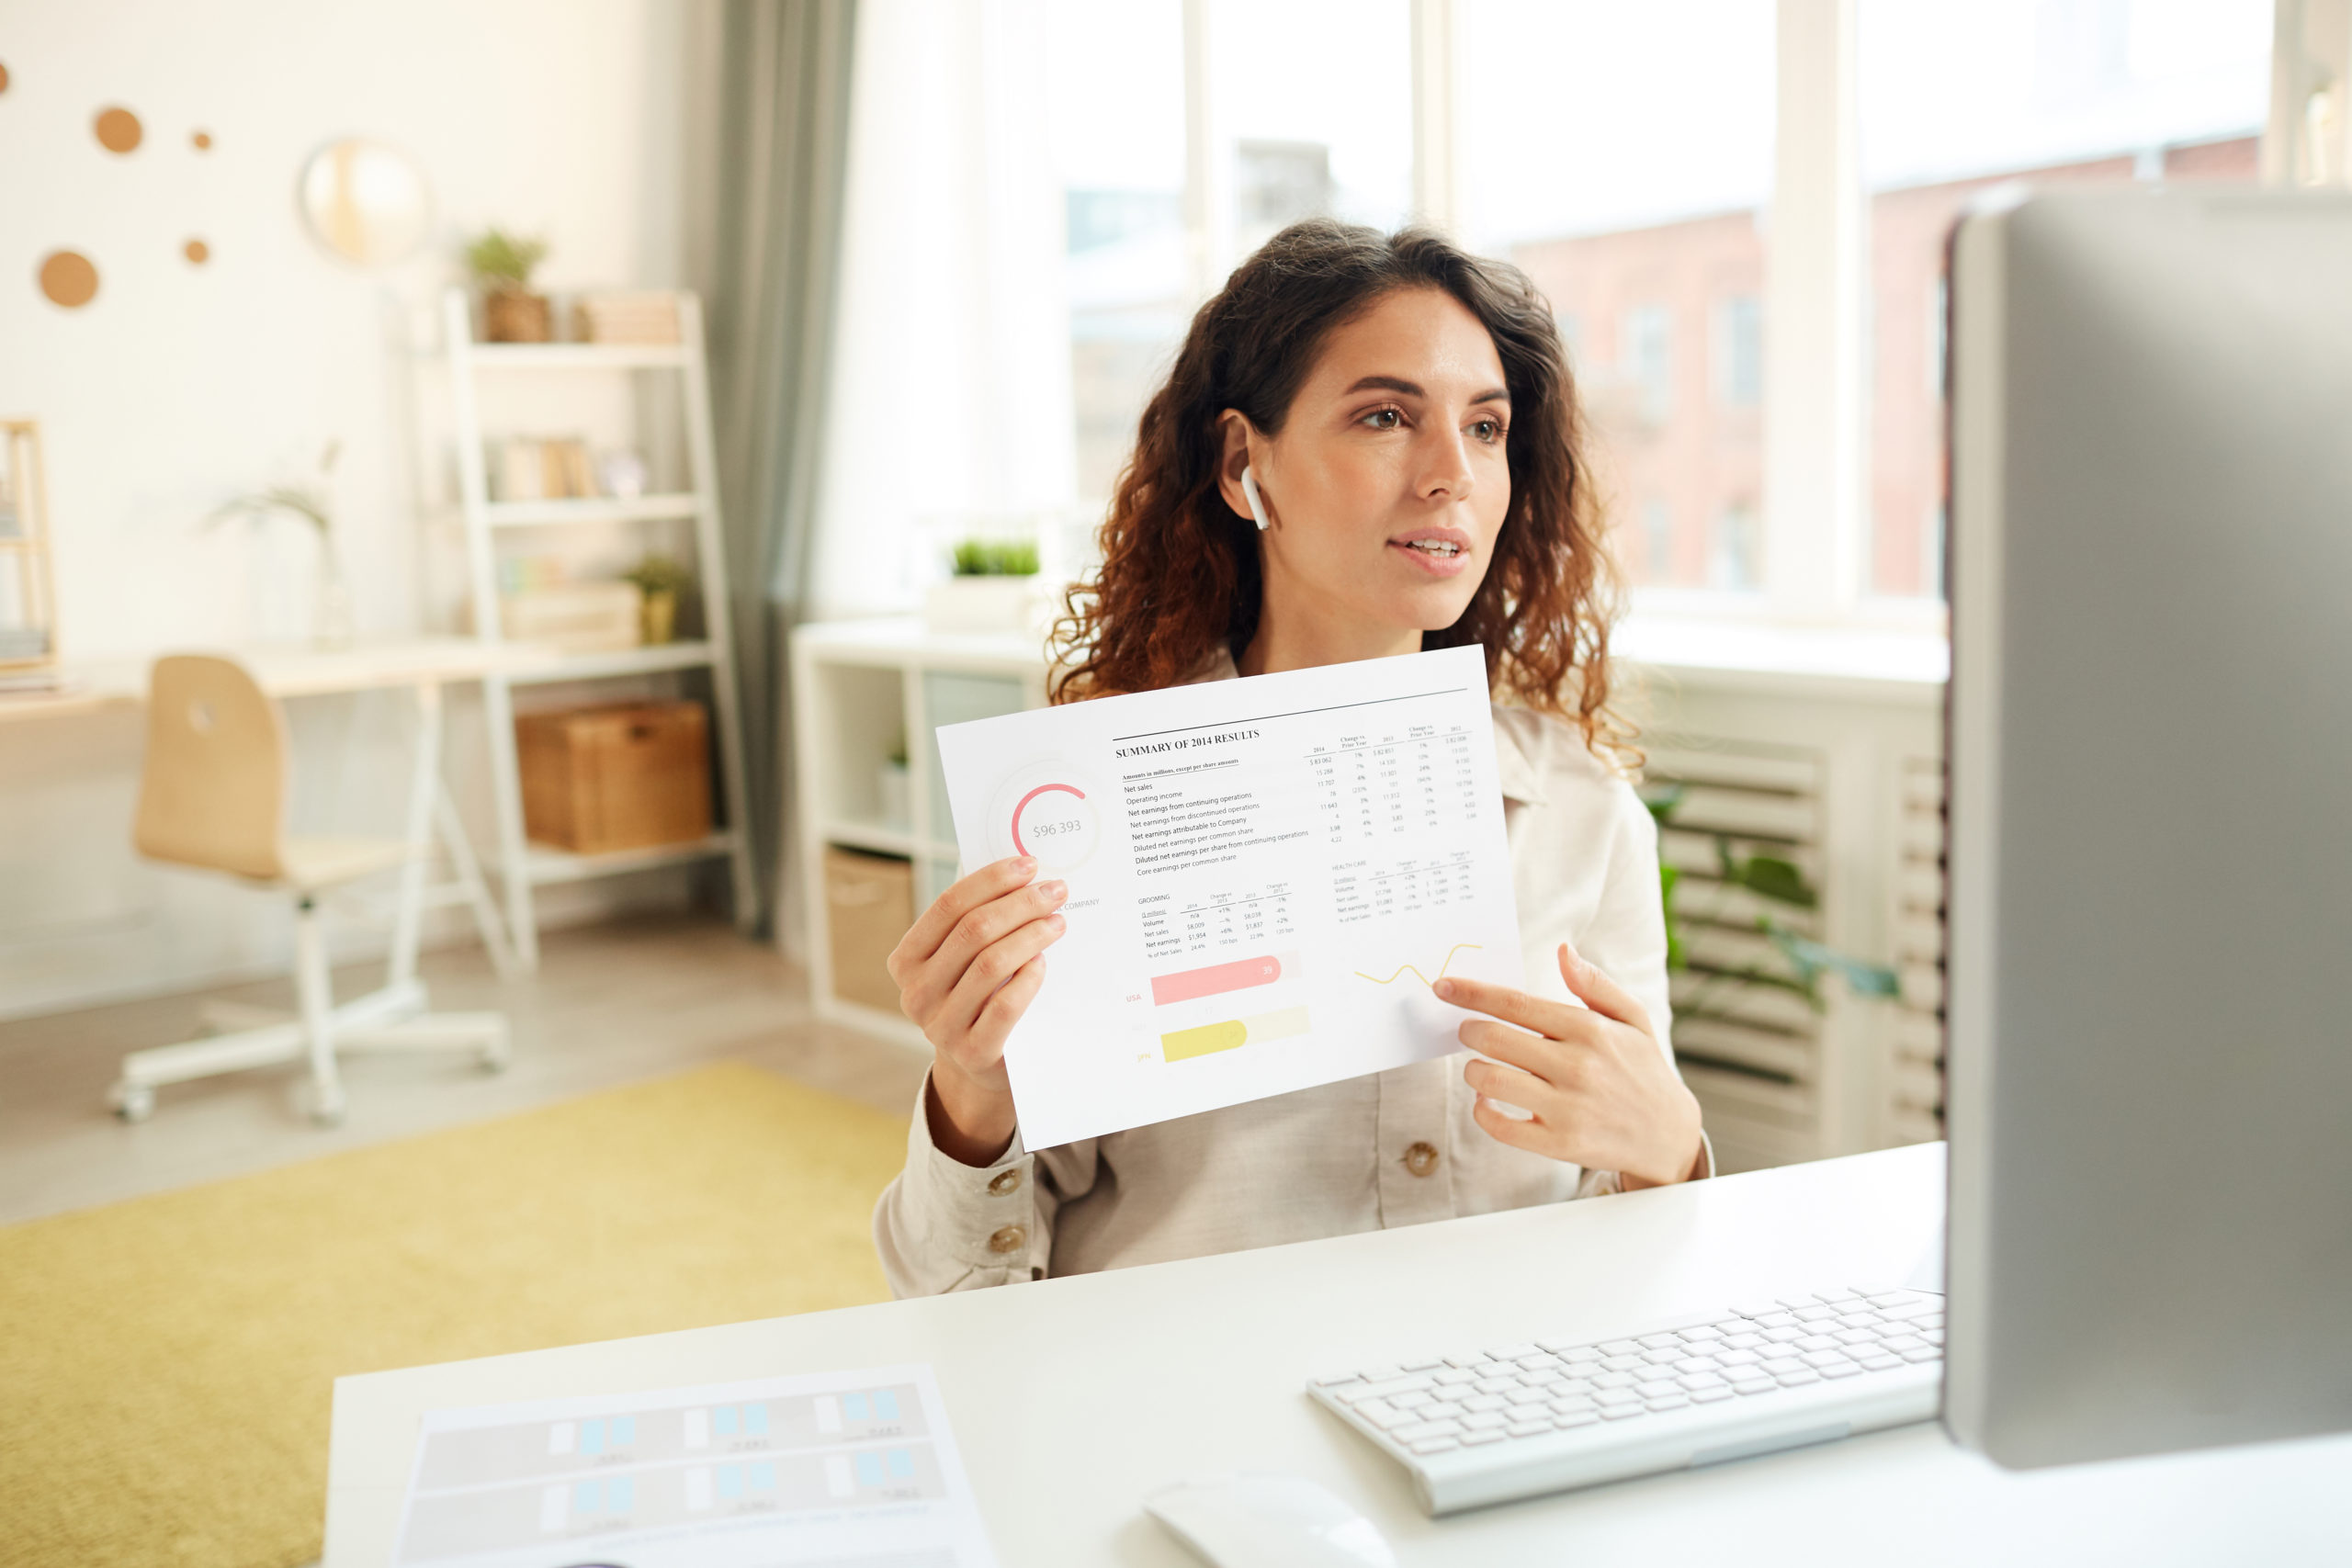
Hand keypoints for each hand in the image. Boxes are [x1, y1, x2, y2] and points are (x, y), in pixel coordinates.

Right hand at [886, 855, 1066, 1165]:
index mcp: (906, 960)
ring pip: (991, 965)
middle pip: (973, 932)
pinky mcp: (973, 1052)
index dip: (991, 880)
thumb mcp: (964, 960)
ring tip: (1058, 922)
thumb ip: (974, 922)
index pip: (948, 906)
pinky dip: (1028, 978)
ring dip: (1031, 935)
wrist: (981, 1065)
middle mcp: (916, 993)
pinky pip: (1005, 1005)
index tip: (1029, 864)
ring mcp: (941, 1026)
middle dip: (1020, 904)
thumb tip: (1020, 871)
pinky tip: (1044, 962)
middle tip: (1056, 891)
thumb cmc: (977, 996)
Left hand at [1435, 942, 1705, 1188]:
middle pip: (1495, 1038)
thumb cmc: (1643, 1070)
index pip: (1516, 1003)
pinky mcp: (1560, 1143)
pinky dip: (1482, 1112)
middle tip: (1466, 1029)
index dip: (1472, 993)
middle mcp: (1578, 1066)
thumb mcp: (1633, 1019)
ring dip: (1473, 1069)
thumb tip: (1562, 952)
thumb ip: (1595, 985)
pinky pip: (1501, 1127)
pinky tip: (1487, 1101)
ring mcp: (1568, 1107)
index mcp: (1590, 1030)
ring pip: (1491, 1080)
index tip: (1443, 986)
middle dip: (1468, 1029)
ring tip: (1479, 1065)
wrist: (1669, 1135)